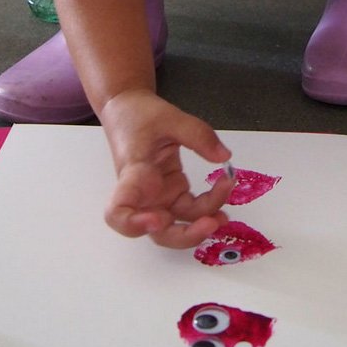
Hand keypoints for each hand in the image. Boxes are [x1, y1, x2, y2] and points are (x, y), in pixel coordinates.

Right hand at [102, 90, 231, 248]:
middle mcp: (144, 195)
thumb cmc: (139, 115)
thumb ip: (198, 135)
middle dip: (187, 235)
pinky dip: (208, 205)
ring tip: (226, 202)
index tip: (157, 221)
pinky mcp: (171, 191)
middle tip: (212, 223)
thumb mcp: (170, 117)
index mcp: (133, 176)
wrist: (129, 110)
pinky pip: (190, 208)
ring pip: (179, 224)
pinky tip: (223, 191)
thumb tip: (224, 157)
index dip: (134, 225)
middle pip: (158, 232)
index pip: (119, 212)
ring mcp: (159, 196)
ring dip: (203, 220)